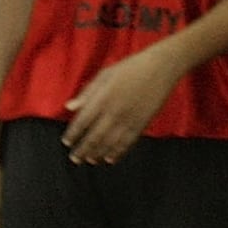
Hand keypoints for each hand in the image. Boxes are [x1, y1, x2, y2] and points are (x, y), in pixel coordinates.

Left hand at [62, 48, 179, 164]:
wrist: (161, 68)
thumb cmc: (131, 67)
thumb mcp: (105, 74)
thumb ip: (87, 92)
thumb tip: (69, 106)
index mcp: (102, 99)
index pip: (82, 122)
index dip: (72, 134)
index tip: (66, 142)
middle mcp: (113, 112)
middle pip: (93, 137)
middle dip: (82, 150)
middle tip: (75, 158)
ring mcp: (128, 120)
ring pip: (109, 144)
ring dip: (97, 154)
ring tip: (90, 160)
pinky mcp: (141, 124)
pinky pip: (127, 143)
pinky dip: (117, 153)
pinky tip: (110, 158)